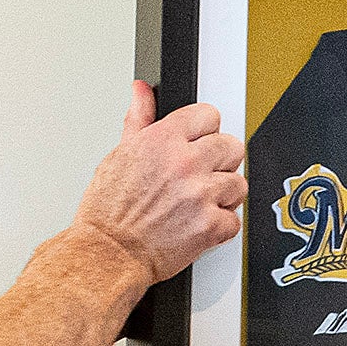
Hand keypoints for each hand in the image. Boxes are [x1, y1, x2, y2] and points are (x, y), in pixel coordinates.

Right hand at [74, 80, 247, 283]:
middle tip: (202, 176)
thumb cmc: (108, 212)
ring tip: (201, 203)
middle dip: (219, 162)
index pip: (209, 115)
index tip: (199, 143)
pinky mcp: (210, 227)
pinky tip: (200, 224)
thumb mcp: (120, 155)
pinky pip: (234, 220)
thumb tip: (142, 91)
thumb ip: (140, 119)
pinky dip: (220, 227)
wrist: (107, 254)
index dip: (205, 131)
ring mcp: (200, 195)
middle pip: (232, 147)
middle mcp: (185, 164)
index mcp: (162, 140)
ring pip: (238, 184)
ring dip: (223, 195)